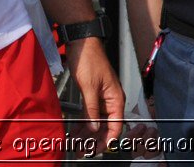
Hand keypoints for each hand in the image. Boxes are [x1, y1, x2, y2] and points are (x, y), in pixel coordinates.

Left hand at [65, 36, 123, 153]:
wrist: (81, 42)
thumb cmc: (89, 59)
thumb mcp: (89, 86)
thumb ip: (91, 109)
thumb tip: (93, 127)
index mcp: (116, 98)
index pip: (116, 124)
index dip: (109, 138)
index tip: (99, 148)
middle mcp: (111, 99)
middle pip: (106, 125)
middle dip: (96, 139)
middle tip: (86, 149)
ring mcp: (101, 97)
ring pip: (97, 120)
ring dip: (89, 133)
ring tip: (79, 144)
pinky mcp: (92, 94)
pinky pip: (90, 112)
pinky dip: (84, 122)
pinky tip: (77, 131)